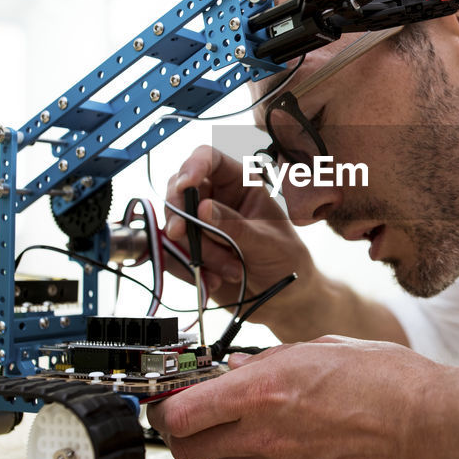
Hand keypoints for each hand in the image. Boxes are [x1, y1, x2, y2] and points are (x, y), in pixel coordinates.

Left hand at [146, 336, 448, 458]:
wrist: (434, 425)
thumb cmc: (391, 378)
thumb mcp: (325, 346)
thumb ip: (274, 358)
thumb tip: (241, 366)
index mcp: (265, 387)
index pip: (179, 413)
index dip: (162, 406)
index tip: (166, 394)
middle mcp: (266, 430)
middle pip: (185, 448)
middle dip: (179, 431)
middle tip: (192, 411)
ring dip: (220, 442)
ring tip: (246, 417)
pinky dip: (260, 453)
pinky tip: (286, 431)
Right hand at [165, 145, 320, 331]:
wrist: (283, 299)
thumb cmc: (285, 261)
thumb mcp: (267, 242)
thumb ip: (234, 226)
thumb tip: (202, 208)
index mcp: (240, 184)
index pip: (209, 159)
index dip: (193, 165)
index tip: (184, 185)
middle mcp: (216, 199)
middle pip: (179, 190)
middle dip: (182, 215)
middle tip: (181, 234)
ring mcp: (200, 226)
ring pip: (175, 225)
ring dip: (197, 251)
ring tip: (232, 270)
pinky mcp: (191, 251)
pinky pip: (173, 254)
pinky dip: (188, 269)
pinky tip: (214, 281)